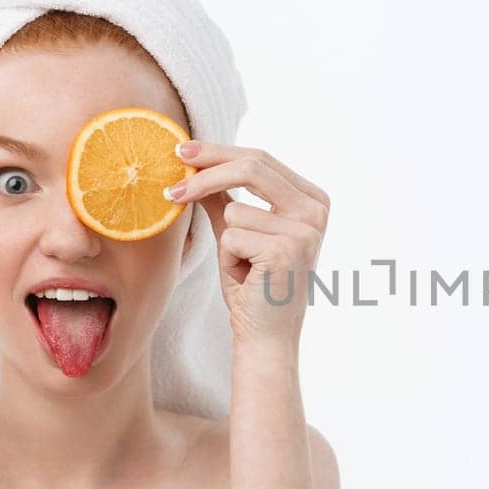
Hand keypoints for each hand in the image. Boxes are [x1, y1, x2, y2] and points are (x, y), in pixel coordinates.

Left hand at [165, 142, 329, 344]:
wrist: (266, 337)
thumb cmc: (253, 287)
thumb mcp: (238, 234)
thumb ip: (224, 199)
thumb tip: (195, 165)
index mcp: (313, 200)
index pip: (262, 159)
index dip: (218, 153)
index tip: (182, 152)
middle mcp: (317, 210)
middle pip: (252, 167)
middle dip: (206, 171)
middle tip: (172, 182)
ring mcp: (306, 229)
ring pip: (236, 210)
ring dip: (226, 241)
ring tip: (244, 267)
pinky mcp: (287, 249)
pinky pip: (233, 236)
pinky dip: (229, 258)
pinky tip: (248, 278)